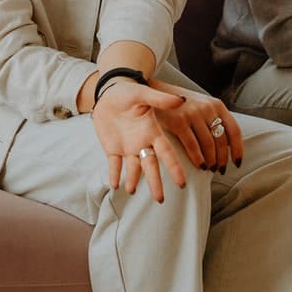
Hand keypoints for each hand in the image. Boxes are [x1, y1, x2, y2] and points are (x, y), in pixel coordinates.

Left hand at [90, 81, 186, 201]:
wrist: (110, 92)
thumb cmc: (129, 92)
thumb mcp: (143, 93)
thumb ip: (160, 99)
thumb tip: (181, 99)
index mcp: (152, 132)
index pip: (166, 153)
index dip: (174, 167)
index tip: (181, 182)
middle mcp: (142, 143)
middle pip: (150, 166)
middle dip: (155, 182)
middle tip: (160, 200)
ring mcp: (128, 147)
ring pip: (133, 168)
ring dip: (133, 180)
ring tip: (131, 191)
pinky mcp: (112, 149)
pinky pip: (114, 165)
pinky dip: (114, 174)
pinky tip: (115, 185)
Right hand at [148, 80, 243, 173]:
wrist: (156, 91)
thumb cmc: (181, 103)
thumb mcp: (202, 104)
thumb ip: (214, 119)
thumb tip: (227, 146)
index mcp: (217, 104)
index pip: (234, 130)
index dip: (238, 149)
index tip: (237, 162)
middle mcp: (207, 108)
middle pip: (221, 140)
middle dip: (222, 159)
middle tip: (220, 169)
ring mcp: (193, 114)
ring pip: (208, 145)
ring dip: (210, 161)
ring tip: (209, 168)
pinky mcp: (178, 121)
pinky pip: (192, 145)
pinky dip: (197, 158)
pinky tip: (198, 165)